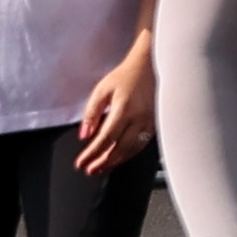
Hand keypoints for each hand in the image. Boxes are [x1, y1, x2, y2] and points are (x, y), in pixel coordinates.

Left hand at [70, 42, 155, 174]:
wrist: (150, 66)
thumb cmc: (126, 76)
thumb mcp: (102, 90)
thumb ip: (91, 113)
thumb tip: (84, 135)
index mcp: (124, 110)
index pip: (105, 138)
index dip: (92, 153)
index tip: (81, 162)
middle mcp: (139, 119)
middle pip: (119, 148)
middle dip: (103, 162)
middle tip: (90, 170)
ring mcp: (150, 122)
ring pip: (132, 149)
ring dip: (116, 161)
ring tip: (102, 167)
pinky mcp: (155, 123)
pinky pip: (142, 144)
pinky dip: (129, 154)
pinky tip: (120, 157)